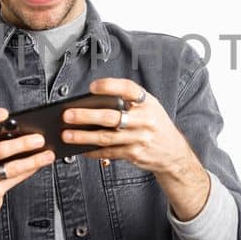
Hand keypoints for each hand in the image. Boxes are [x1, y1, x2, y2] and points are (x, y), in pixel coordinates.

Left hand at [63, 78, 211, 218]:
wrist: (173, 152)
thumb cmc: (155, 125)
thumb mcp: (150, 107)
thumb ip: (129, 102)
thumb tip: (94, 103)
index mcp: (148, 102)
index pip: (128, 89)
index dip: (110, 86)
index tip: (92, 87)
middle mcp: (145, 120)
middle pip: (112, 117)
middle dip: (87, 116)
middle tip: (68, 114)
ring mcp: (140, 138)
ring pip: (107, 138)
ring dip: (84, 137)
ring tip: (67, 134)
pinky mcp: (135, 154)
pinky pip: (109, 152)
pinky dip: (93, 151)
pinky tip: (81, 149)